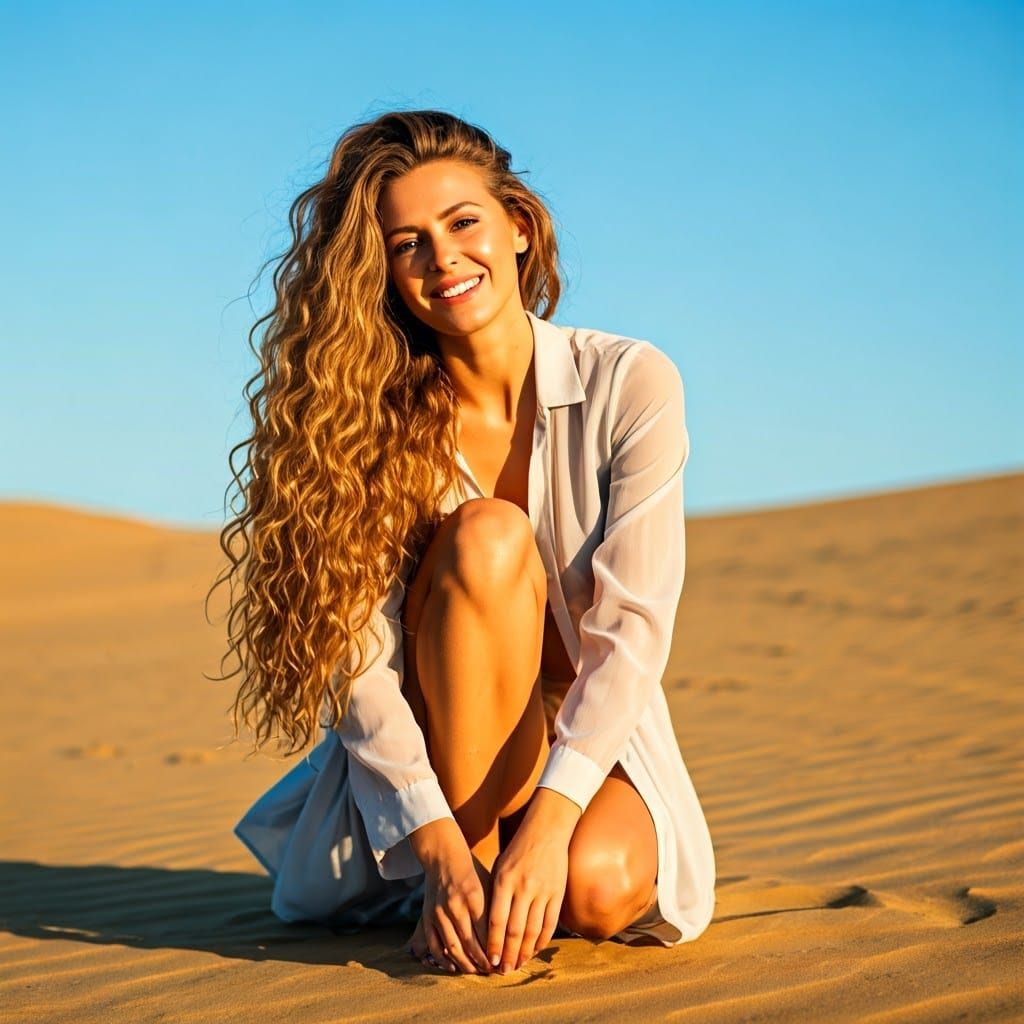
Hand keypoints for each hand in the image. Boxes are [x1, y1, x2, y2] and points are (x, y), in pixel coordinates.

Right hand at [407, 821, 490, 974]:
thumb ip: (496, 909)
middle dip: (484, 963)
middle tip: (494, 972)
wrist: (443, 857)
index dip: (496, 952)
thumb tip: (509, 938)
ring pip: (454, 949)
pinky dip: (445, 960)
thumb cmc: (473, 871)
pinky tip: (455, 967)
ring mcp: (440, 913)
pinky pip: (435, 946)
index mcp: (475, 897)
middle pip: (471, 945)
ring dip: (467, 965)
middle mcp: (456, 906)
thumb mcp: (489, 885)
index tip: (505, 962)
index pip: (488, 933)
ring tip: (478, 971)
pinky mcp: (427, 917)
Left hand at [486, 811, 571, 973]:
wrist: (547, 830)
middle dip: (508, 954)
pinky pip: (549, 923)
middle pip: (515, 930)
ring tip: (518, 965)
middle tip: (503, 971)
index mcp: (504, 880)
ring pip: (533, 931)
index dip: (494, 944)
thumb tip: (488, 928)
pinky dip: (542, 940)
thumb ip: (495, 895)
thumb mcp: (500, 868)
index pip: (497, 920)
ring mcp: (542, 891)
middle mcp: (523, 887)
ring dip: (525, 952)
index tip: (490, 961)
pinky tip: (534, 951)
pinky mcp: (557, 893)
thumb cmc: (518, 850)